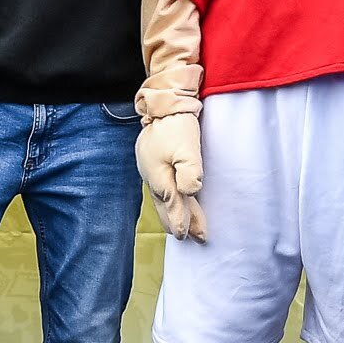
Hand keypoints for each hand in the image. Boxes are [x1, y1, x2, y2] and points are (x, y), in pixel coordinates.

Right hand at [137, 111, 205, 239]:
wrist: (164, 104)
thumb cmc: (177, 126)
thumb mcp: (187, 148)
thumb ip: (189, 171)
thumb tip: (191, 192)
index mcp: (159, 176)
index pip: (173, 205)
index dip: (182, 221)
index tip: (189, 236)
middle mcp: (152, 177)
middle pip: (166, 206)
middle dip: (178, 223)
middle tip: (192, 238)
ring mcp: (151, 170)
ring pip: (163, 199)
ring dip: (174, 213)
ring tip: (183, 228)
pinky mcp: (154, 163)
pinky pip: (162, 189)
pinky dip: (169, 201)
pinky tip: (174, 202)